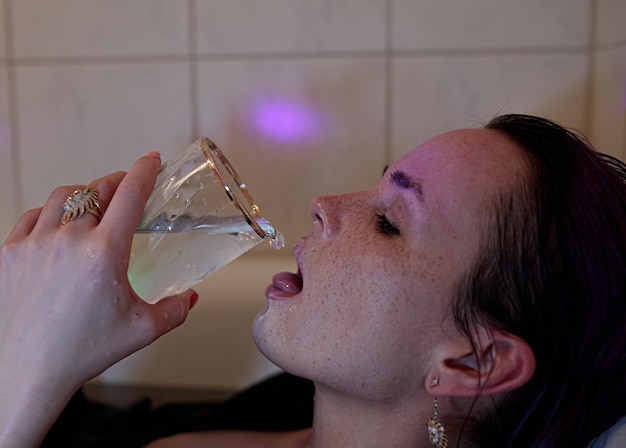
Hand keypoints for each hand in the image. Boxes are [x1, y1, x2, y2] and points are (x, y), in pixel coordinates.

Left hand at [0, 153, 197, 446]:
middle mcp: (68, 240)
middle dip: (116, 182)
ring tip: (93, 204)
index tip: (151, 160)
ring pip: (62, 197)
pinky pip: (30, 216)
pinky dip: (48, 213)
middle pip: (96, 190)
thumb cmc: (80, 352)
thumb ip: (174, 310)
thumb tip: (188, 299)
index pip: (130, 194)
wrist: (24, 372)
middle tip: (126, 186)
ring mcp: (34, 243)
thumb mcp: (141, 330)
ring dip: (83, 194)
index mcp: (104, 252)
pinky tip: (56, 224)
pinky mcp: (9, 254)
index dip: (144, 170)